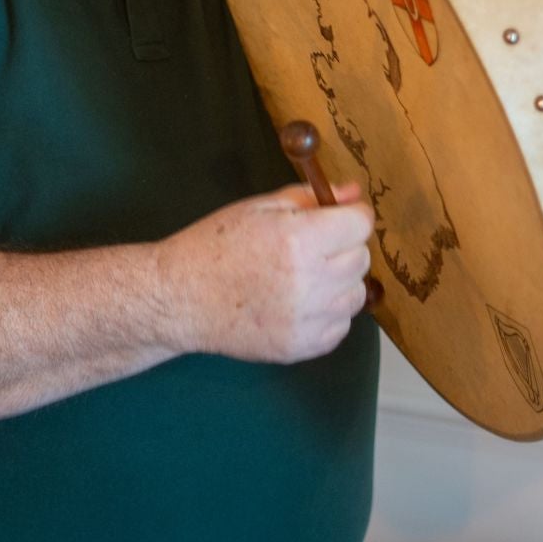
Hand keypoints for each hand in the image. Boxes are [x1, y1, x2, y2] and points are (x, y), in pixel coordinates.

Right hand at [156, 182, 374, 364]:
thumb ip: (308, 198)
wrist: (180, 299)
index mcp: (298, 239)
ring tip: (304, 277)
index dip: (350, 216)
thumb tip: (352, 193)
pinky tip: (298, 303)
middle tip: (311, 247)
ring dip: (339, 282)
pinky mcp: (302, 348)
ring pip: (356, 295)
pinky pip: (341, 326)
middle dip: (343, 247)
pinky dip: (327, 313)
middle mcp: (310, 281)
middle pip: (361, 258)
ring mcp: (307, 320)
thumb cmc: (214, 246)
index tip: (337, 218)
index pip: (360, 224)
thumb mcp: (258, 208)